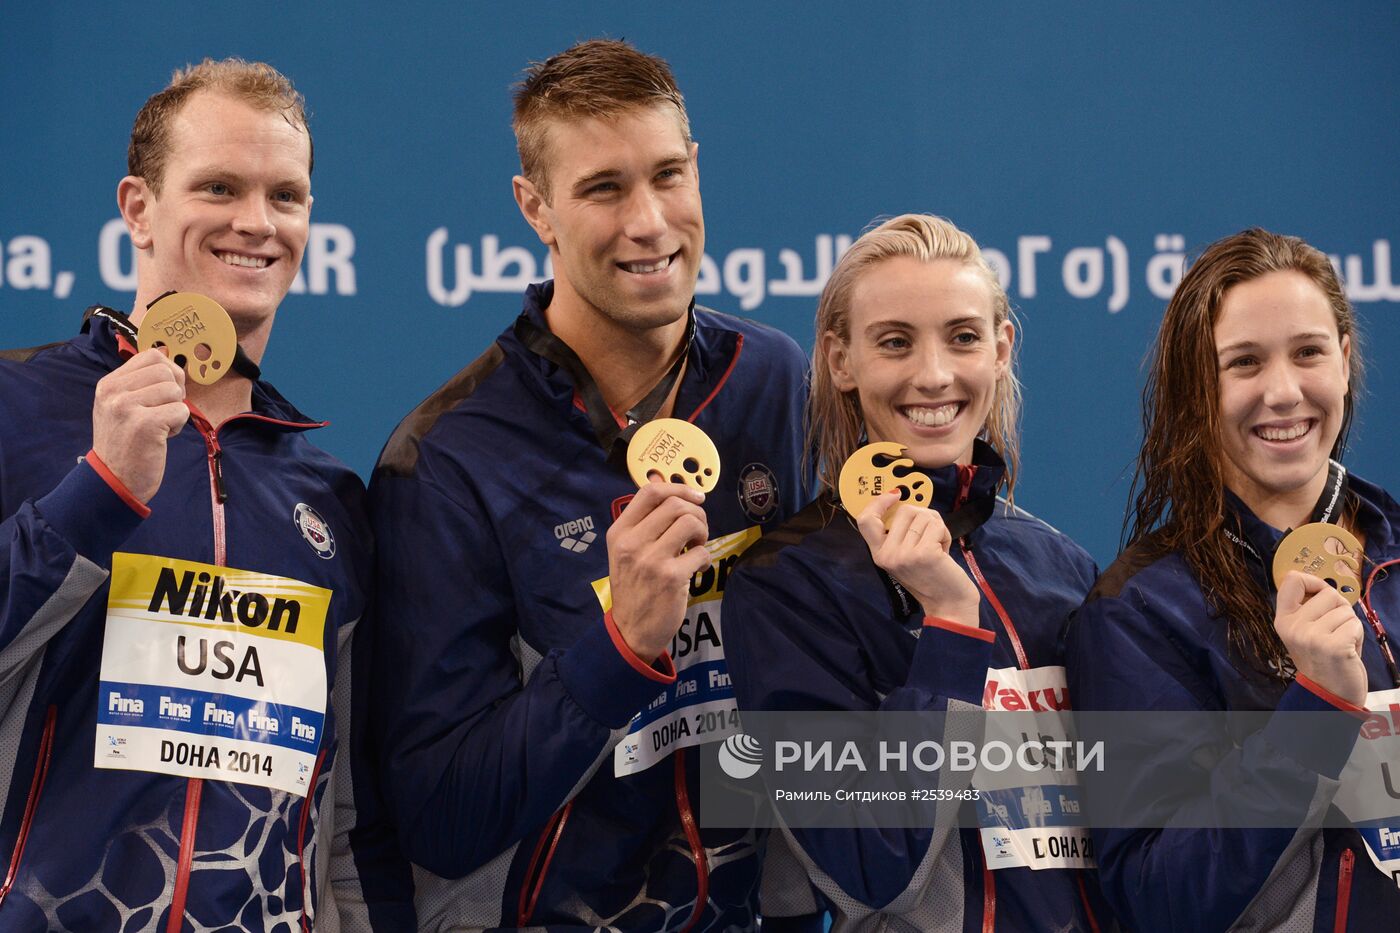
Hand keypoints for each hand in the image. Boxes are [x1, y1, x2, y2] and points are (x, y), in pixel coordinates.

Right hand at [91, 348, 188, 503]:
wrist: (114, 479)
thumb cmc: (125, 442)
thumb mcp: (120, 406)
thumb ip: (139, 383)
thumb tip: (167, 355)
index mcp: (109, 383)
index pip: (151, 355)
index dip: (169, 372)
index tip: (164, 393)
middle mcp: (114, 391)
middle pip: (166, 371)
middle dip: (176, 391)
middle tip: (165, 411)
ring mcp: (127, 407)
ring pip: (175, 390)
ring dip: (176, 410)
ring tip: (160, 426)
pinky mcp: (145, 424)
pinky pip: (181, 410)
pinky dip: (178, 425)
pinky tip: (162, 436)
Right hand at [606, 480, 710, 662]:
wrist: (631, 630)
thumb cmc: (633, 586)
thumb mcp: (626, 551)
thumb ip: (644, 521)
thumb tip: (661, 480)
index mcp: (619, 532)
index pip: (649, 492)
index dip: (678, 489)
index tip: (695, 497)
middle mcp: (632, 543)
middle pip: (675, 505)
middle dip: (696, 513)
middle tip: (697, 531)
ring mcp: (651, 560)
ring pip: (690, 523)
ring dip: (702, 532)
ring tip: (697, 546)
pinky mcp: (671, 577)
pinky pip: (701, 552)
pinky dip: (705, 558)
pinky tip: (698, 568)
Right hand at [856, 492, 979, 627]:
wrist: (949, 604)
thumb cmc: (931, 576)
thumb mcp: (905, 556)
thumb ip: (899, 533)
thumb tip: (904, 501)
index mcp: (879, 554)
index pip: (865, 520)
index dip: (878, 502)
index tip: (895, 495)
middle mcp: (887, 555)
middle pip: (905, 510)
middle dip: (924, 517)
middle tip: (930, 536)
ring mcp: (904, 555)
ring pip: (923, 516)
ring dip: (937, 527)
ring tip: (937, 546)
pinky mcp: (924, 553)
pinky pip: (937, 526)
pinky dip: (945, 534)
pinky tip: (944, 551)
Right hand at [1274, 571, 1366, 706]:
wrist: (1329, 693)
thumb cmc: (1323, 658)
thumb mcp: (1304, 630)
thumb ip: (1308, 608)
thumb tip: (1324, 584)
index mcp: (1283, 619)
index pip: (1292, 580)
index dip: (1313, 581)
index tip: (1320, 593)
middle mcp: (1292, 626)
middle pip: (1328, 592)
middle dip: (1340, 608)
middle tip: (1335, 630)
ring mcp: (1310, 636)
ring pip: (1345, 610)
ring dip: (1350, 625)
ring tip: (1341, 642)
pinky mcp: (1332, 646)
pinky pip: (1355, 624)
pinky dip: (1358, 636)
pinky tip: (1348, 650)